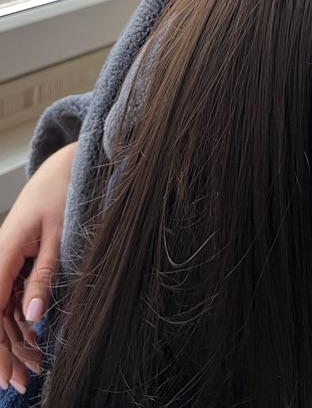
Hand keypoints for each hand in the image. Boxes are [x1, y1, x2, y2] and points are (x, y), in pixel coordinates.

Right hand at [0, 140, 77, 393]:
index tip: (2, 374)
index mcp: (5, 250)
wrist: (65, 166)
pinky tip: (33, 343)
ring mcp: (7, 260)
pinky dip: (21, 321)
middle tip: (18, 384)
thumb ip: (46, 274)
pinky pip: (12, 297)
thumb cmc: (64, 193)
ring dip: (14, 340)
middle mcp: (0, 257)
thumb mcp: (61, 235)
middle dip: (3, 351)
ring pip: (2, 309)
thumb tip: (33, 316)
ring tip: (30, 370)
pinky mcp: (17, 261)